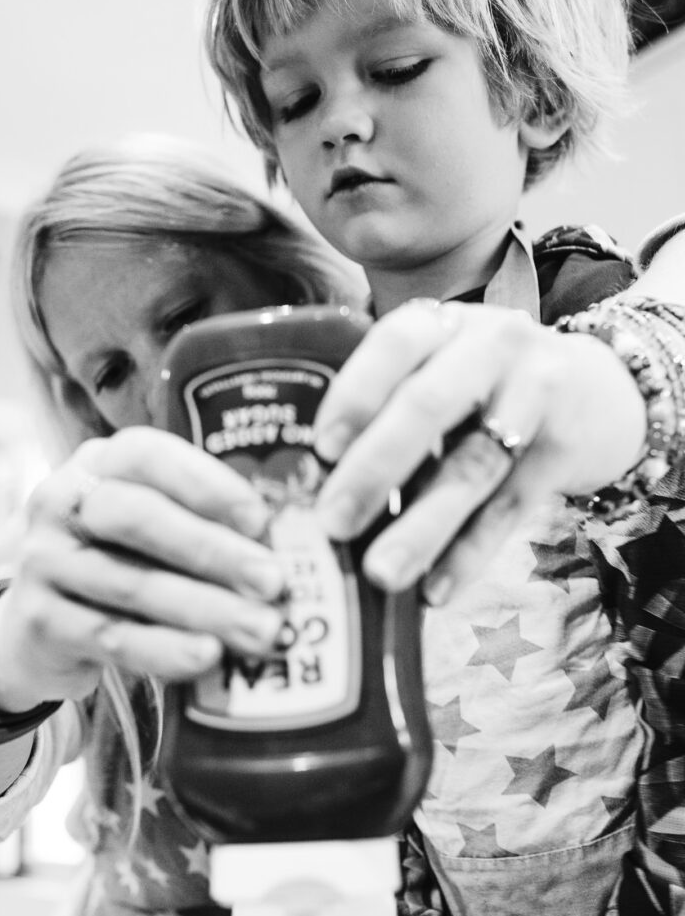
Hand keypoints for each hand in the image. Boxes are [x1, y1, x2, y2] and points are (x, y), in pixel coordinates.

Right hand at [0, 427, 285, 708]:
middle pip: (138, 518)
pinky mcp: (37, 619)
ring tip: (260, 630)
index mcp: (98, 464)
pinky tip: (207, 658)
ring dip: (204, 608)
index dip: (207, 485)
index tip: (261, 519)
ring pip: (131, 584)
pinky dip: (164, 648)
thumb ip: (202, 524)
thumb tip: (287, 547)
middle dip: (213, 550)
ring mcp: (43, 561)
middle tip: (274, 582)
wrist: (35, 626)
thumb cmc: (118, 562)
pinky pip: (110, 635)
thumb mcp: (150, 529)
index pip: (149, 456)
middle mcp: (61, 501)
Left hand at [313, 299, 646, 602]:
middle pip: (428, 407)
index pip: (395, 344)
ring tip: (382, 573)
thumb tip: (315, 488)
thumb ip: (390, 407)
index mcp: (444, 325)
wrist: (600, 390)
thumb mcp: (444, 369)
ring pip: (471, 467)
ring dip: (422, 527)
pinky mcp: (564, 449)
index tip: (320, 448)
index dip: (355, 394)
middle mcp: (491, 347)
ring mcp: (535, 395)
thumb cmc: (489, 387)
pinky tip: (437, 590)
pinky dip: (470, 552)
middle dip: (374, 468)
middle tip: (332, 522)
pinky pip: (509, 507)